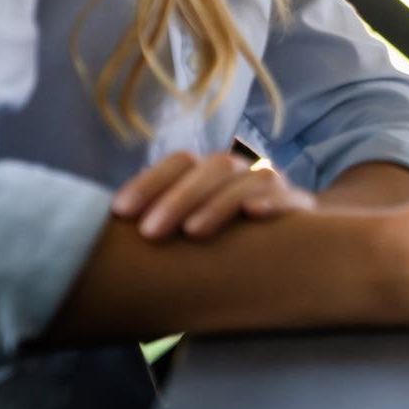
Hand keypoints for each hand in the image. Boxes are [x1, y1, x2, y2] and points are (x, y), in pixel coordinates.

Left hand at [112, 151, 315, 240]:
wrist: (294, 247)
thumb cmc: (228, 241)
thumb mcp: (192, 228)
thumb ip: (163, 226)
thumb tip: (106, 237)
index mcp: (210, 173)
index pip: (180, 162)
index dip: (149, 181)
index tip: (120, 212)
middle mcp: (241, 173)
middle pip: (212, 168)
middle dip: (178, 197)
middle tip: (150, 233)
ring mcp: (274, 188)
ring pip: (249, 180)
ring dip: (219, 202)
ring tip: (194, 232)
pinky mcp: (302, 209)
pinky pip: (291, 198)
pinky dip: (274, 202)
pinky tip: (255, 216)